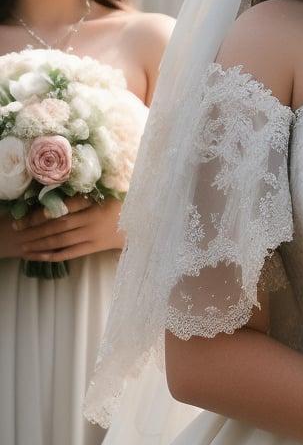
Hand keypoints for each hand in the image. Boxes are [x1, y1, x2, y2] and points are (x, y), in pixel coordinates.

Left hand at [7, 196, 124, 263]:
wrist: (143, 225)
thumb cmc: (124, 205)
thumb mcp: (109, 193)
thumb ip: (89, 192)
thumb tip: (65, 188)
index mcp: (94, 204)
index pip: (65, 207)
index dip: (46, 210)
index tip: (29, 213)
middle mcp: (91, 220)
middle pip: (58, 224)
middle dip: (35, 227)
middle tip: (17, 228)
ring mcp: (93, 235)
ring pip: (62, 239)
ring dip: (41, 242)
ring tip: (24, 244)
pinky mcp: (95, 247)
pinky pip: (72, 252)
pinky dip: (56, 254)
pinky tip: (42, 256)